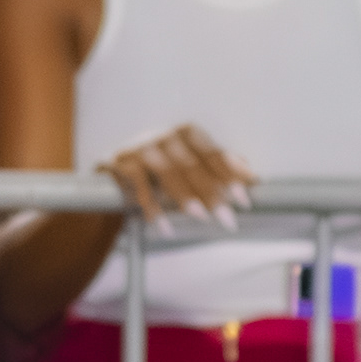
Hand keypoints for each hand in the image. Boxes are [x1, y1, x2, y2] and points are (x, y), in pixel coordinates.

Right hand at [103, 126, 254, 233]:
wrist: (110, 180)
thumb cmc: (156, 175)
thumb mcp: (187, 167)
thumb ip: (214, 168)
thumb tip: (249, 173)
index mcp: (187, 133)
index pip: (214, 156)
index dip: (231, 177)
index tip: (244, 199)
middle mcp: (166, 136)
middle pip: (194, 166)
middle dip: (213, 194)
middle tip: (228, 218)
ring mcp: (142, 147)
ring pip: (169, 174)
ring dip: (186, 198)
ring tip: (201, 218)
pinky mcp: (121, 162)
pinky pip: (140, 187)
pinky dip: (153, 209)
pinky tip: (164, 227)